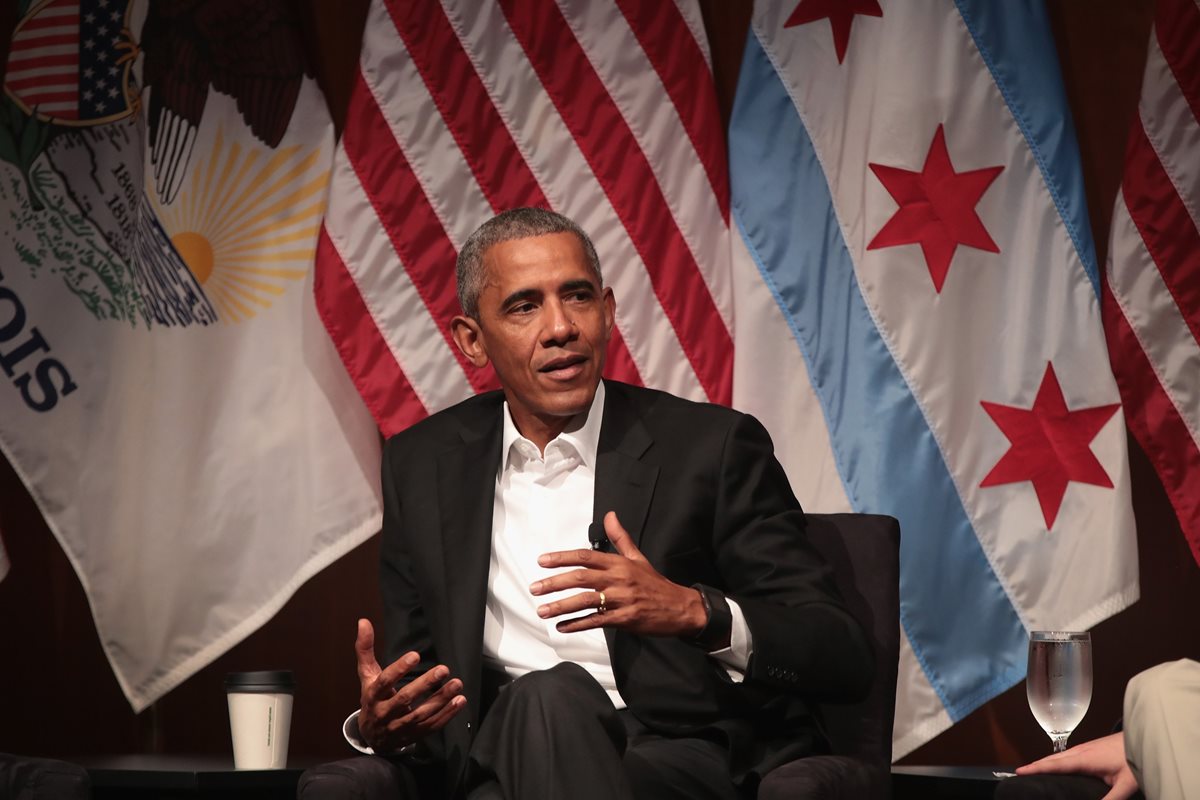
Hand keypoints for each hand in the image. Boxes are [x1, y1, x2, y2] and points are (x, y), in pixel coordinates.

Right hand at [355, 619, 464, 752]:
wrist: (372, 736)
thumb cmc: (373, 699)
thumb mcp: (367, 675)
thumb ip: (365, 649)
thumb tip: (363, 621)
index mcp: (373, 695)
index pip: (385, 682)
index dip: (399, 669)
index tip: (415, 655)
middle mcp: (385, 712)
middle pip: (405, 699)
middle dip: (425, 684)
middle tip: (443, 669)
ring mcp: (400, 726)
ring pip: (421, 714)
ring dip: (441, 699)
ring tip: (456, 684)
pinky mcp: (414, 735)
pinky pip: (431, 726)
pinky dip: (447, 715)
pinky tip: (459, 701)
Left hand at [530, 511, 707, 636]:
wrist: (680, 607)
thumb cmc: (655, 583)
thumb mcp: (638, 557)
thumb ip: (620, 537)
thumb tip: (610, 515)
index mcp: (619, 563)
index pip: (585, 556)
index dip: (562, 558)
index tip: (542, 561)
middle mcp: (618, 579)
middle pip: (581, 578)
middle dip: (555, 583)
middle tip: (535, 588)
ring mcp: (621, 600)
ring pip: (586, 601)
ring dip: (561, 606)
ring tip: (542, 610)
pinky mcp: (624, 619)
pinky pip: (596, 621)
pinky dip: (577, 624)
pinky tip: (562, 627)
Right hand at [1015, 732, 1137, 799]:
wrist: (1143, 735)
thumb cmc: (1135, 756)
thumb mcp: (1126, 783)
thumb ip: (1111, 798)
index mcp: (1085, 759)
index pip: (1055, 765)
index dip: (1037, 768)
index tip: (1020, 771)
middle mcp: (1081, 751)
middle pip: (1052, 758)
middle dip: (1035, 764)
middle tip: (1020, 772)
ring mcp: (1085, 747)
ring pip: (1059, 755)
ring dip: (1045, 761)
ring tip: (1033, 769)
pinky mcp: (1090, 747)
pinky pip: (1066, 754)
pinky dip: (1055, 759)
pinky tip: (1057, 764)